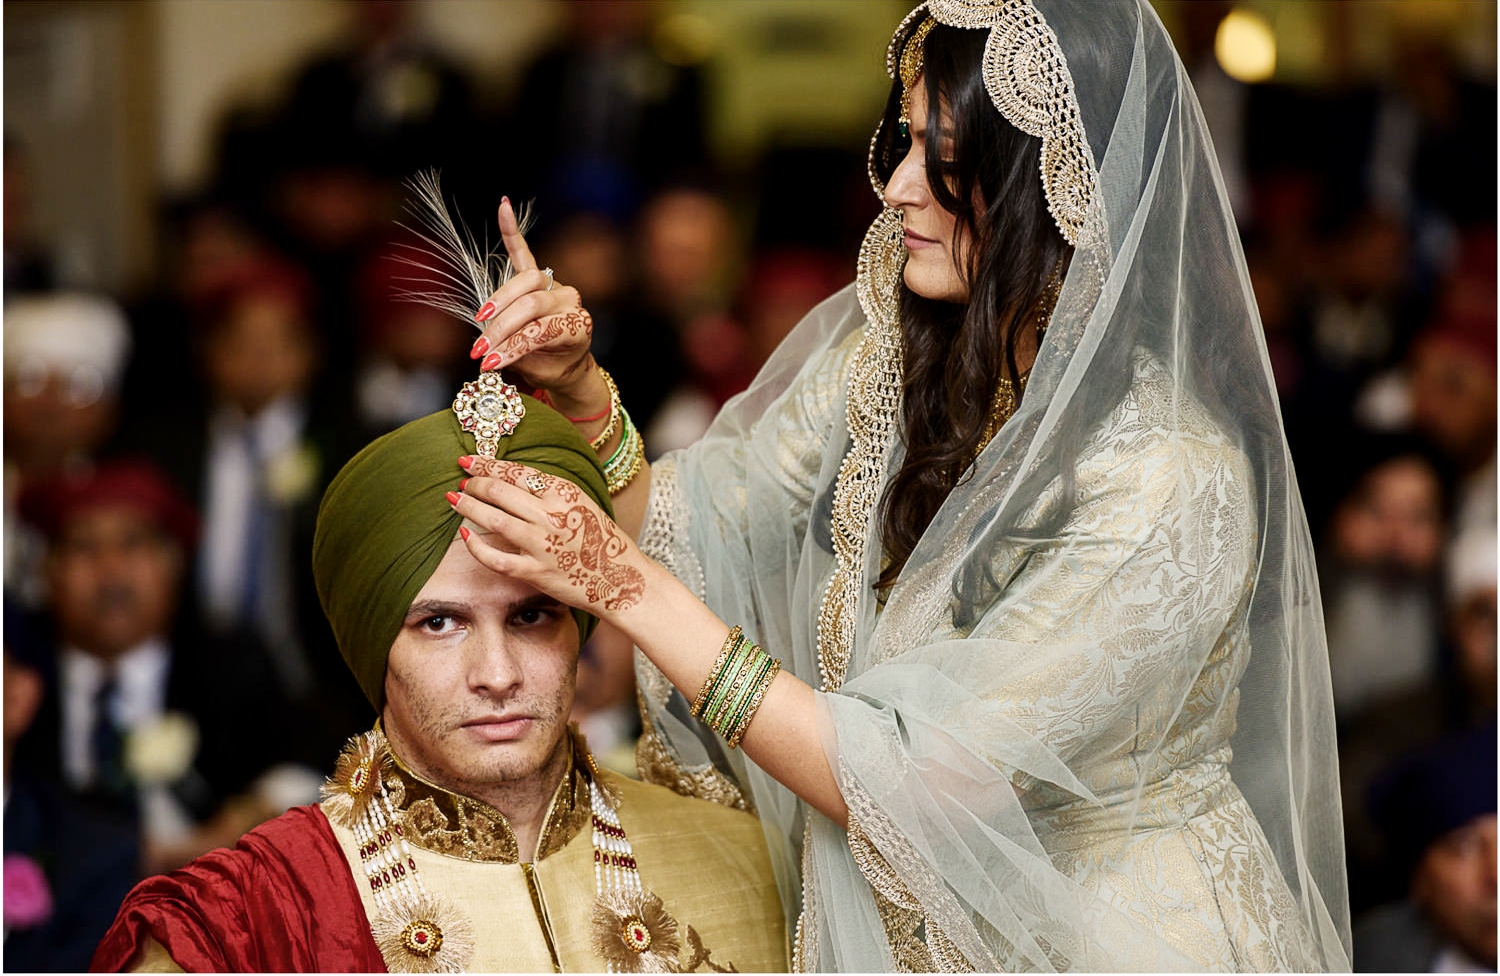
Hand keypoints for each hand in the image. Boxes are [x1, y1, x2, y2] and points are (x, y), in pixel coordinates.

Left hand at [451, 456, 647, 615]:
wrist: (621, 579)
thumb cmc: (600, 540)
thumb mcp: (581, 503)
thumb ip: (550, 492)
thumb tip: (511, 480)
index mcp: (564, 493)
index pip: (516, 472)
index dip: (487, 464)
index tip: (468, 461)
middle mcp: (551, 515)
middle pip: (499, 491)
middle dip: (473, 484)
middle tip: (460, 482)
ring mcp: (542, 544)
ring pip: (493, 519)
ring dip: (468, 507)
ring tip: (454, 501)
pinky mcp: (535, 571)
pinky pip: (496, 558)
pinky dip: (477, 547)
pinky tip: (466, 537)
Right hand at [471, 197, 593, 395]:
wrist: (569, 361)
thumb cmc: (553, 367)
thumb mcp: (539, 370)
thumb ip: (516, 357)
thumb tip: (485, 356)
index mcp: (577, 327)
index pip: (538, 332)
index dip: (511, 347)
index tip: (487, 363)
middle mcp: (571, 301)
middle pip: (530, 305)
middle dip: (501, 328)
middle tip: (479, 349)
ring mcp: (556, 286)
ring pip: (525, 282)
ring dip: (499, 300)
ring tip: (482, 319)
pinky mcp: (540, 277)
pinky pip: (524, 254)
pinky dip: (512, 232)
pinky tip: (503, 207)